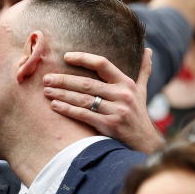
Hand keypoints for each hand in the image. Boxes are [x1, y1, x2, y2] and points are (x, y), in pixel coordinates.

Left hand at [43, 49, 163, 153]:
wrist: (145, 143)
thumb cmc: (139, 114)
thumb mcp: (142, 91)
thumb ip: (143, 70)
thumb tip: (148, 50)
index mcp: (126, 83)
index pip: (102, 64)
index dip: (83, 58)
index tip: (66, 57)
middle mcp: (122, 95)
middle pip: (87, 83)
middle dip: (64, 80)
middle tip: (46, 78)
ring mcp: (116, 110)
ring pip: (83, 99)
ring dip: (62, 94)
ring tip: (46, 90)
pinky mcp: (109, 125)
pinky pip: (84, 115)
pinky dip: (67, 109)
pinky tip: (54, 105)